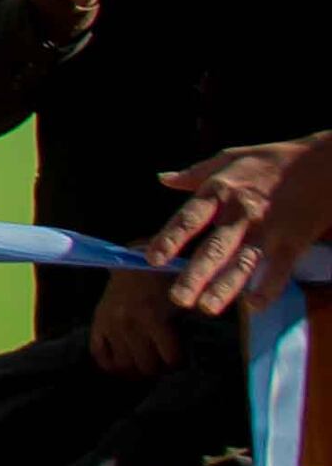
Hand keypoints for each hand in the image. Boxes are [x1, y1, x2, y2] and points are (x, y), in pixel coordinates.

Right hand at [88, 268, 186, 380]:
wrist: (132, 260)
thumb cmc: (164, 276)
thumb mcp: (186, 294)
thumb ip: (197, 315)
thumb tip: (209, 337)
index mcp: (153, 317)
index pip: (170, 359)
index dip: (179, 362)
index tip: (181, 359)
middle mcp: (129, 324)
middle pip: (147, 366)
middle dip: (159, 368)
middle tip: (164, 363)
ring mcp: (111, 324)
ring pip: (124, 365)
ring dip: (137, 370)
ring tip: (146, 364)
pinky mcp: (98, 322)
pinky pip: (99, 354)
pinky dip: (110, 364)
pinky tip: (123, 363)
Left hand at [154, 137, 331, 315]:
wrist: (324, 163)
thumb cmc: (274, 160)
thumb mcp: (230, 157)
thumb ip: (195, 173)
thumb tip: (163, 178)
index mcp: (220, 191)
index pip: (189, 218)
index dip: (169, 239)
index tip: (151, 259)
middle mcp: (241, 213)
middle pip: (214, 248)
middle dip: (195, 275)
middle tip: (178, 299)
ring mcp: (268, 229)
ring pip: (243, 263)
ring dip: (225, 287)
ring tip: (206, 308)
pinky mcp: (294, 242)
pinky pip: (279, 270)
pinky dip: (267, 289)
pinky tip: (252, 306)